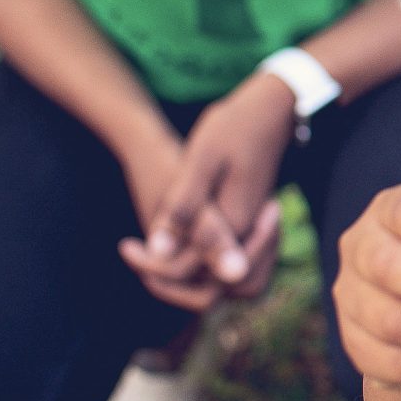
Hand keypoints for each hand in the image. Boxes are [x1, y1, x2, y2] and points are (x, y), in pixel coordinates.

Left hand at [117, 73, 292, 308]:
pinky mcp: (256, 224)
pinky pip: (236, 263)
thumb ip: (184, 208)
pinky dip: (209, 264)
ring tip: (159, 253)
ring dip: (194, 280)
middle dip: (175, 286)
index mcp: (233, 224)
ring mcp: (256, 231)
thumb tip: (159, 250)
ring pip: (231, 284)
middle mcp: (249, 236)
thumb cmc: (233, 127)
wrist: (274, 109)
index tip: (127, 246)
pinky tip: (183, 240)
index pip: (190, 273)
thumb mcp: (201, 161)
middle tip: (143, 255)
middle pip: (216, 292)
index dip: (153, 268)